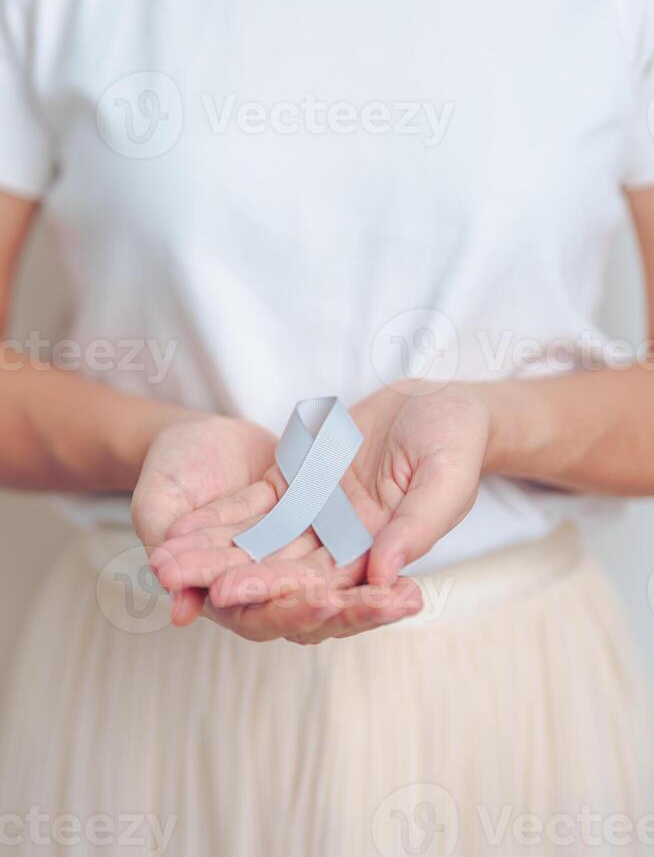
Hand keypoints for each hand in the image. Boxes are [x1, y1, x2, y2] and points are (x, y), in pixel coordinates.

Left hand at [151, 382, 492, 637]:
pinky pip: (252, 508)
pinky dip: (218, 519)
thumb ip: (417, 526)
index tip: (232, 591)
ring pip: (256, 545)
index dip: (276, 589)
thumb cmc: (456, 442)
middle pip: (277, 572)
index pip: (323, 586)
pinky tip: (179, 527)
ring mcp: (314, 519)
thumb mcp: (447, 479)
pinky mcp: (296, 489)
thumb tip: (381, 574)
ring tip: (161, 561)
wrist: (440, 405)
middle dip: (227, 576)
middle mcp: (339, 548)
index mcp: (376, 557)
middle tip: (177, 580)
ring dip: (210, 554)